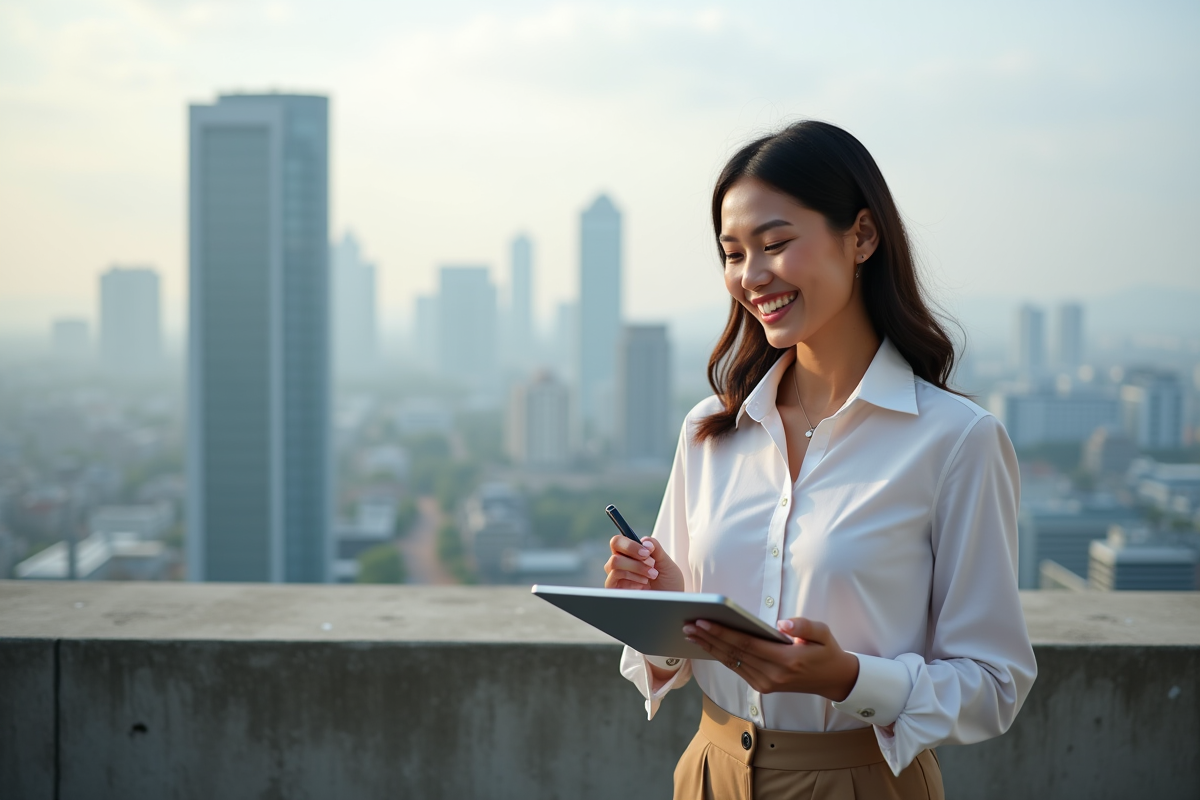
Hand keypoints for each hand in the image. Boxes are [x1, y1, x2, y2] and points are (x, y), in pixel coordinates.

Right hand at [603, 536, 684, 592]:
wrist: (670, 605)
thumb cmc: (668, 584)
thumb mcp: (667, 564)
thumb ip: (656, 549)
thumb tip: (644, 541)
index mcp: (631, 554)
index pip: (620, 540)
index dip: (631, 543)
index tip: (647, 552)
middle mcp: (621, 563)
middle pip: (614, 545)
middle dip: (634, 553)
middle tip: (651, 564)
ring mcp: (616, 576)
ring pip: (614, 562)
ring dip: (636, 567)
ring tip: (651, 576)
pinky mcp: (614, 589)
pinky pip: (613, 577)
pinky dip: (631, 579)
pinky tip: (642, 586)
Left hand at [683, 616, 859, 701]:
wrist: (833, 679)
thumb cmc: (826, 650)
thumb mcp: (823, 633)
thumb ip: (804, 626)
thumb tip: (782, 624)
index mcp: (786, 661)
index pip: (747, 644)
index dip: (723, 632)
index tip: (703, 621)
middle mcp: (772, 675)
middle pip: (733, 653)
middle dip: (709, 638)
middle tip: (687, 624)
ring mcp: (765, 683)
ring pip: (731, 662)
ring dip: (709, 647)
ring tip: (690, 633)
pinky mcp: (762, 686)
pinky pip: (736, 668)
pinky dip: (719, 656)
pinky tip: (706, 644)